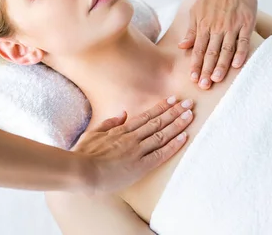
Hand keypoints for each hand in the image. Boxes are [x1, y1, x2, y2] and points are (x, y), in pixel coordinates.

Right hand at [72, 96, 193, 194]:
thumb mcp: (93, 133)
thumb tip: (123, 113)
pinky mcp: (140, 166)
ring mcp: (137, 151)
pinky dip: (174, 144)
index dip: (161, 107)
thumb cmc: (83, 155)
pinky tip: (184, 136)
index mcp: (121, 130)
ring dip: (178, 124)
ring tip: (190, 115)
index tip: (172, 100)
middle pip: (158, 122)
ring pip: (162, 134)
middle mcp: (132, 137)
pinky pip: (161, 154)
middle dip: (175, 111)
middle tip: (190, 103)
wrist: (81, 171)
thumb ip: (109, 123)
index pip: (146, 116)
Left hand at [179, 0, 256, 88]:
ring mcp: (232, 25)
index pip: (198, 49)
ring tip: (217, 79)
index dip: (196, 65)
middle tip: (204, 86)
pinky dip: (240, 53)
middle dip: (206, 70)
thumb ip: (191, 30)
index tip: (193, 79)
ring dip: (221, 65)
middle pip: (210, 52)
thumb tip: (182, 47)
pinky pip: (243, 40)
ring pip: (225, 49)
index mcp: (204, 25)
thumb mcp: (196, 10)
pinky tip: (237, 65)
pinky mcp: (246, 22)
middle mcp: (217, 27)